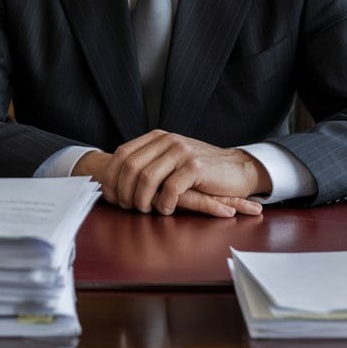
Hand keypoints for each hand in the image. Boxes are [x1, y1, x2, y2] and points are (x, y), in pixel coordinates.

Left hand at [75, 131, 268, 217]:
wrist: (236, 169)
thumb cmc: (199, 171)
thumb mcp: (170, 159)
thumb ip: (148, 162)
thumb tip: (115, 180)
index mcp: (157, 137)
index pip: (122, 154)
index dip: (111, 176)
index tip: (110, 196)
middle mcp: (167, 140)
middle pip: (131, 167)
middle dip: (124, 191)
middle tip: (127, 207)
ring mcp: (182, 152)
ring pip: (147, 178)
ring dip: (142, 199)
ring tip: (146, 210)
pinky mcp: (196, 167)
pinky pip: (170, 189)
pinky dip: (164, 204)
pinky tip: (166, 210)